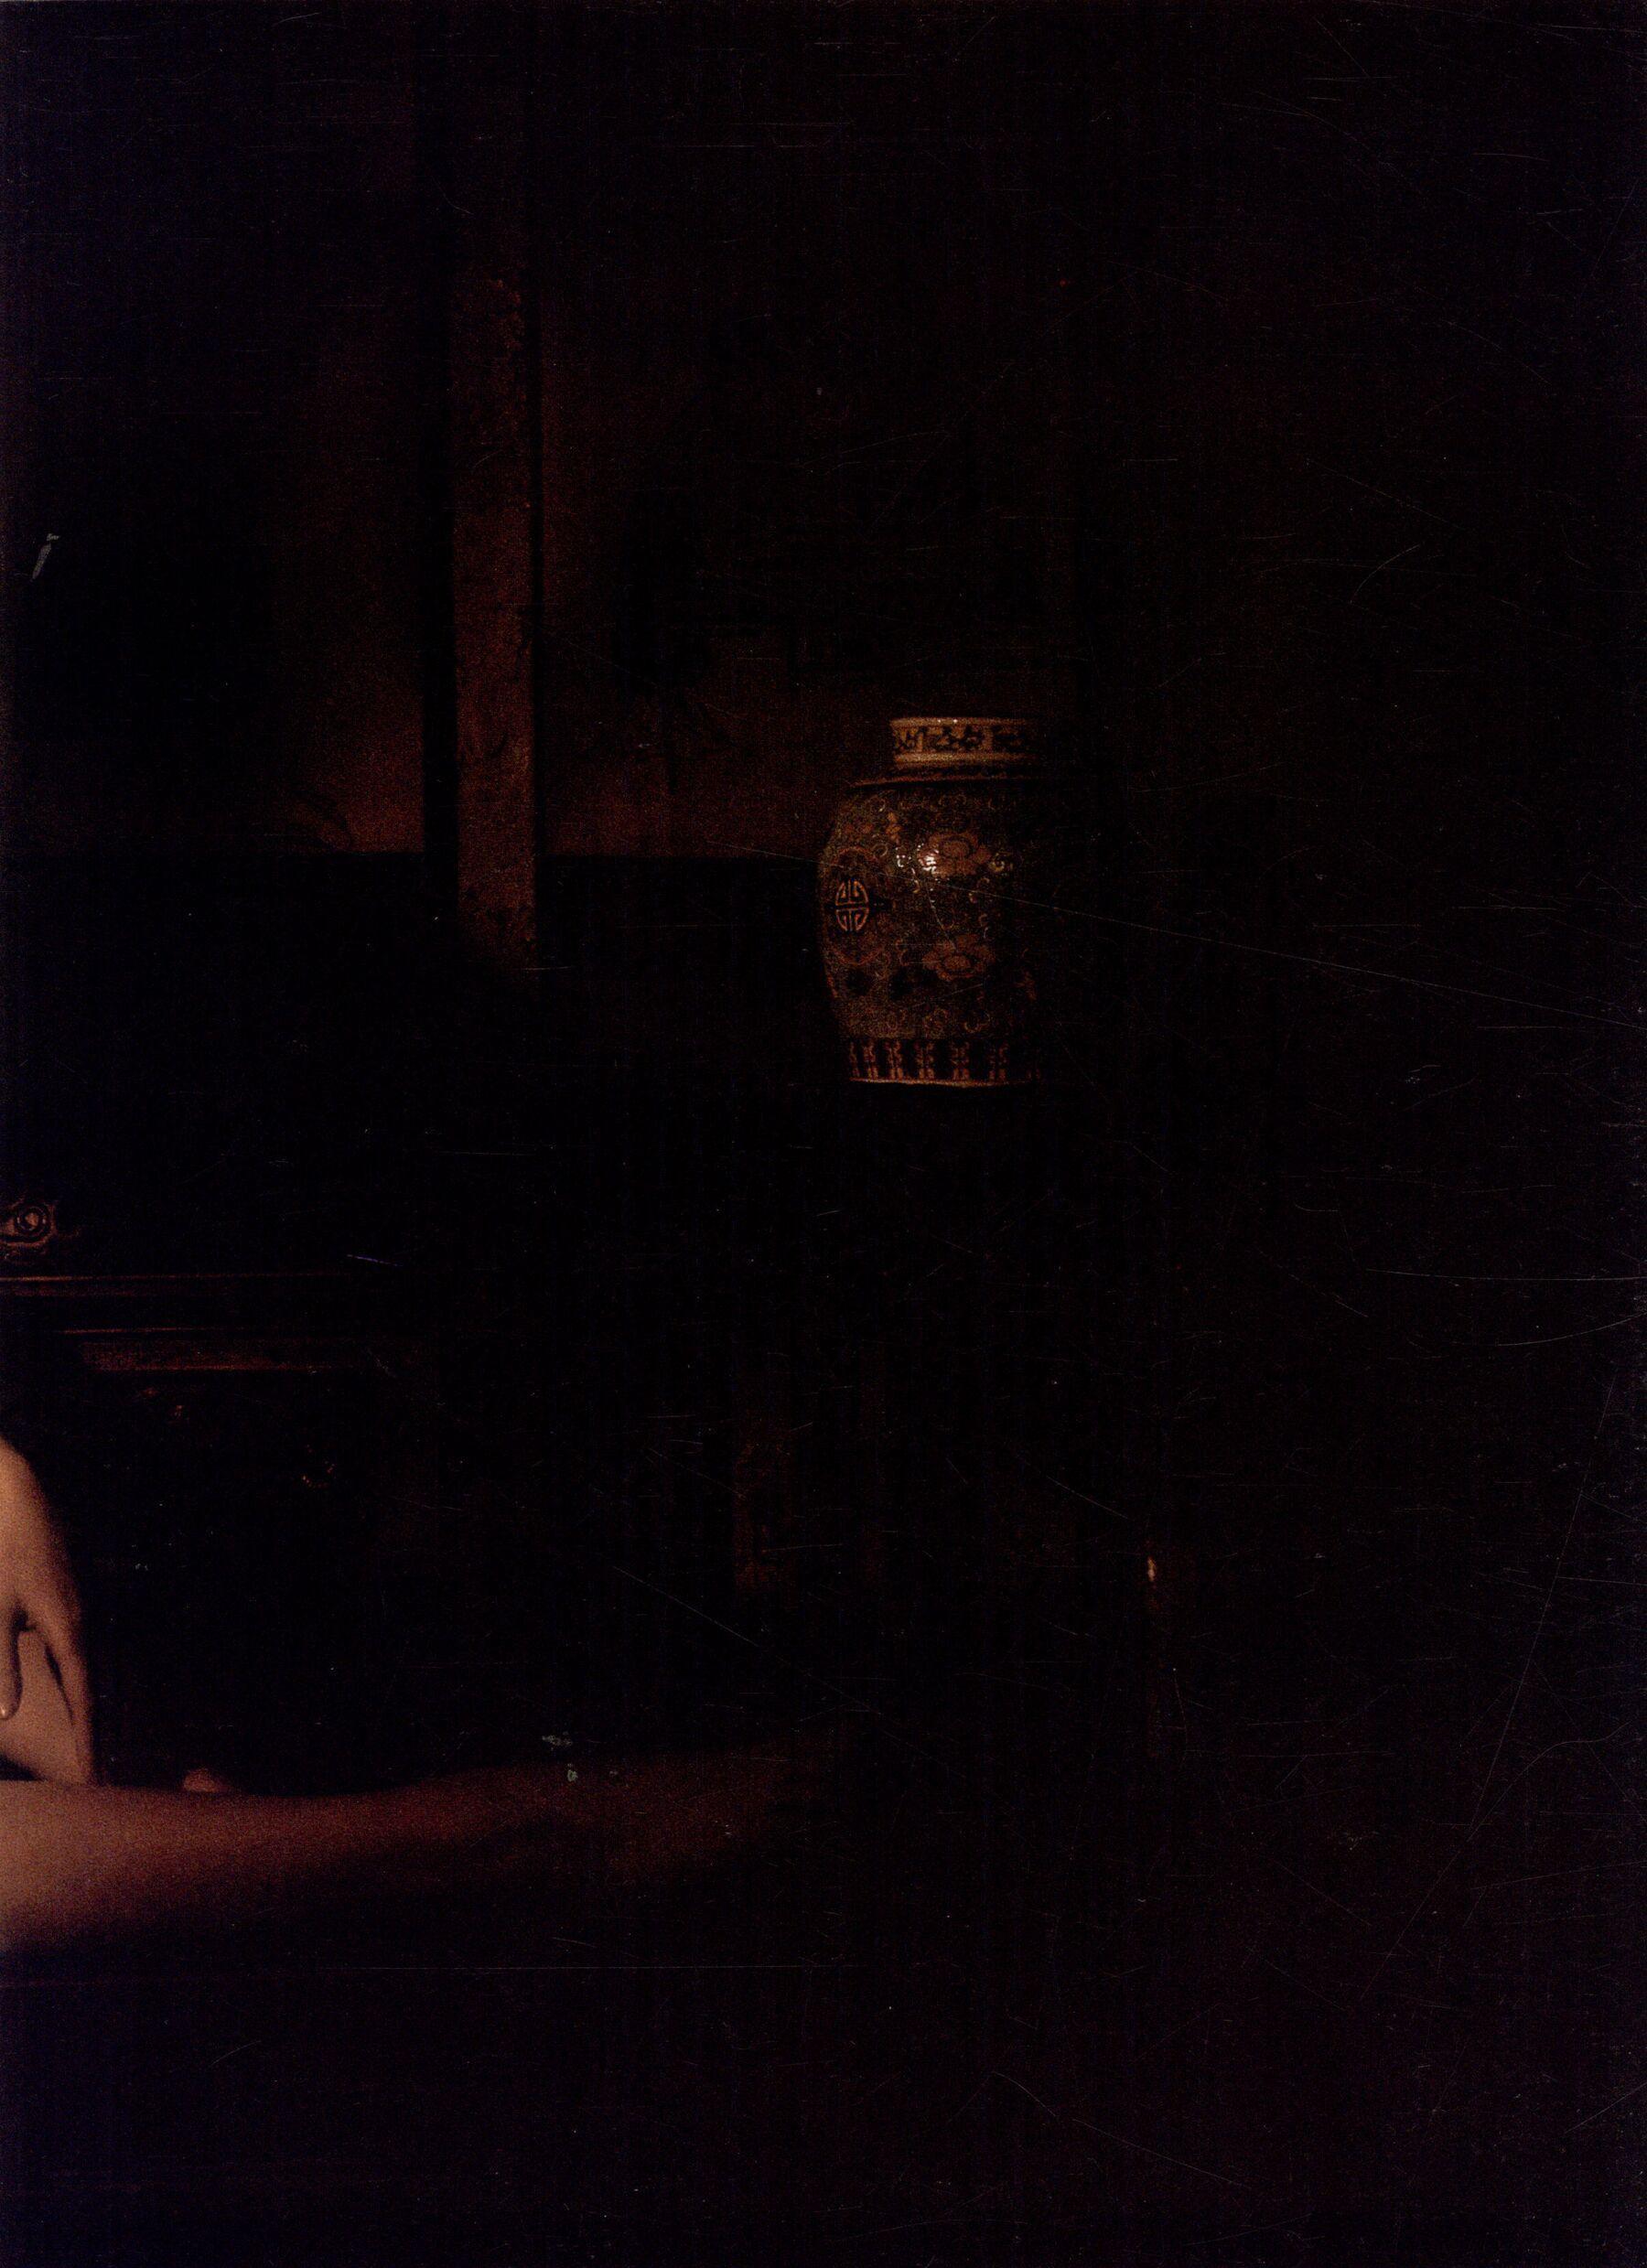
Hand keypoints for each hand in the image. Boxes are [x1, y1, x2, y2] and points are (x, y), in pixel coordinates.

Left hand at [0, 1442, 93, 1782]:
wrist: (14, 1492)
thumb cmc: (2, 1552)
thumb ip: (1, 1664)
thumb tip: (5, 1715)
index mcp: (65, 1629)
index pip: (84, 1698)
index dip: (88, 1741)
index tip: (97, 1779)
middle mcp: (76, 1620)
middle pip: (87, 1686)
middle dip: (89, 1730)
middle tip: (93, 1771)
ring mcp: (70, 1605)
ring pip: (75, 1665)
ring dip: (77, 1701)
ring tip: (79, 1738)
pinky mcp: (57, 1593)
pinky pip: (65, 1645)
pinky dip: (65, 1674)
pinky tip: (58, 1684)